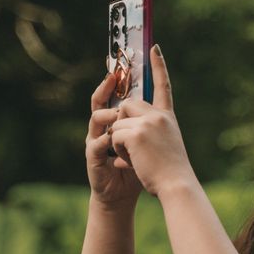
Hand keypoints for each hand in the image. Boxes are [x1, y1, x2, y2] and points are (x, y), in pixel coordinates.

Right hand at [85, 73, 141, 208]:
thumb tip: (161, 98)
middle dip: (107, 86)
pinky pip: (95, 143)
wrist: (123, 193)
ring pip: (97, 118)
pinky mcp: (92, 157)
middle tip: (114, 75)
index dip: (121, 75)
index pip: (119, 93)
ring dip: (109, 115)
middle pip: (101, 99)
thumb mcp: (148, 140)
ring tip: (118, 116)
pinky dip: (105, 141)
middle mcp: (105, 126)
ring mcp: (96, 140)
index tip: (119, 60)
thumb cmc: (138, 166)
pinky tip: (112, 140)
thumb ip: (151, 122)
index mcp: (119, 121)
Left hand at [109, 45, 195, 197]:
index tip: (154, 47)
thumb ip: (151, 131)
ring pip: (118, 121)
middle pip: (128, 104)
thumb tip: (123, 128)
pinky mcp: (136, 132)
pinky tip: (130, 160)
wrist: (177, 184)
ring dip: (119, 140)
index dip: (159, 66)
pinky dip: (117, 149)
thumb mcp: (166, 144)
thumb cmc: (172, 172)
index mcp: (168, 117)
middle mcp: (159, 115)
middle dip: (122, 122)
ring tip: (136, 157)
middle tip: (132, 144)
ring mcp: (148, 122)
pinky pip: (114, 134)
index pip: (163, 86)